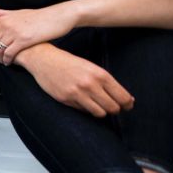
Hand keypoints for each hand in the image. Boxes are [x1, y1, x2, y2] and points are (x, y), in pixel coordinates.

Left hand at [0, 4, 76, 64]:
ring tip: (3, 62)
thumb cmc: (36, 16)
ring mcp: (14, 32)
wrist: (56, 17)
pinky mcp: (24, 40)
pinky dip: (7, 60)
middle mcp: (6, 25)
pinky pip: (9, 54)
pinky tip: (9, 63)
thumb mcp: (16, 12)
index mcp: (2, 20)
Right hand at [18, 44, 133, 117]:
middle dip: (116, 109)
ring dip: (101, 111)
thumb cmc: (70, 63)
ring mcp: (77, 93)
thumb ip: (107, 82)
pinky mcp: (66, 99)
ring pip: (100, 113)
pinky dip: (86, 108)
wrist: (44, 60)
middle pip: (113, 107)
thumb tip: (127, 99)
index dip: (128, 104)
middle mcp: (90, 85)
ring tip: (99, 106)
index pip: (122, 97)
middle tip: (114, 107)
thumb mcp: (92, 68)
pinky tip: (83, 101)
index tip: (128, 105)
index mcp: (100, 75)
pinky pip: (84, 111)